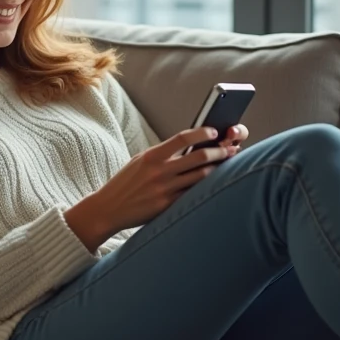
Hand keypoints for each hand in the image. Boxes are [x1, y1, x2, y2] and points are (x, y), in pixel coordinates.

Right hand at [65, 125, 247, 250]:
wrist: (108, 209)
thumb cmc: (126, 183)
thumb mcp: (140, 162)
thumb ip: (162, 154)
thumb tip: (191, 146)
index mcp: (151, 156)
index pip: (182, 138)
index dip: (201, 132)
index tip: (214, 130)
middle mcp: (159, 171)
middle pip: (198, 157)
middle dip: (219, 151)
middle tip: (231, 149)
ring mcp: (164, 189)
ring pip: (200, 176)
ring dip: (218, 169)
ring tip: (228, 164)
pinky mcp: (167, 206)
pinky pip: (193, 194)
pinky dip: (206, 187)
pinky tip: (216, 184)